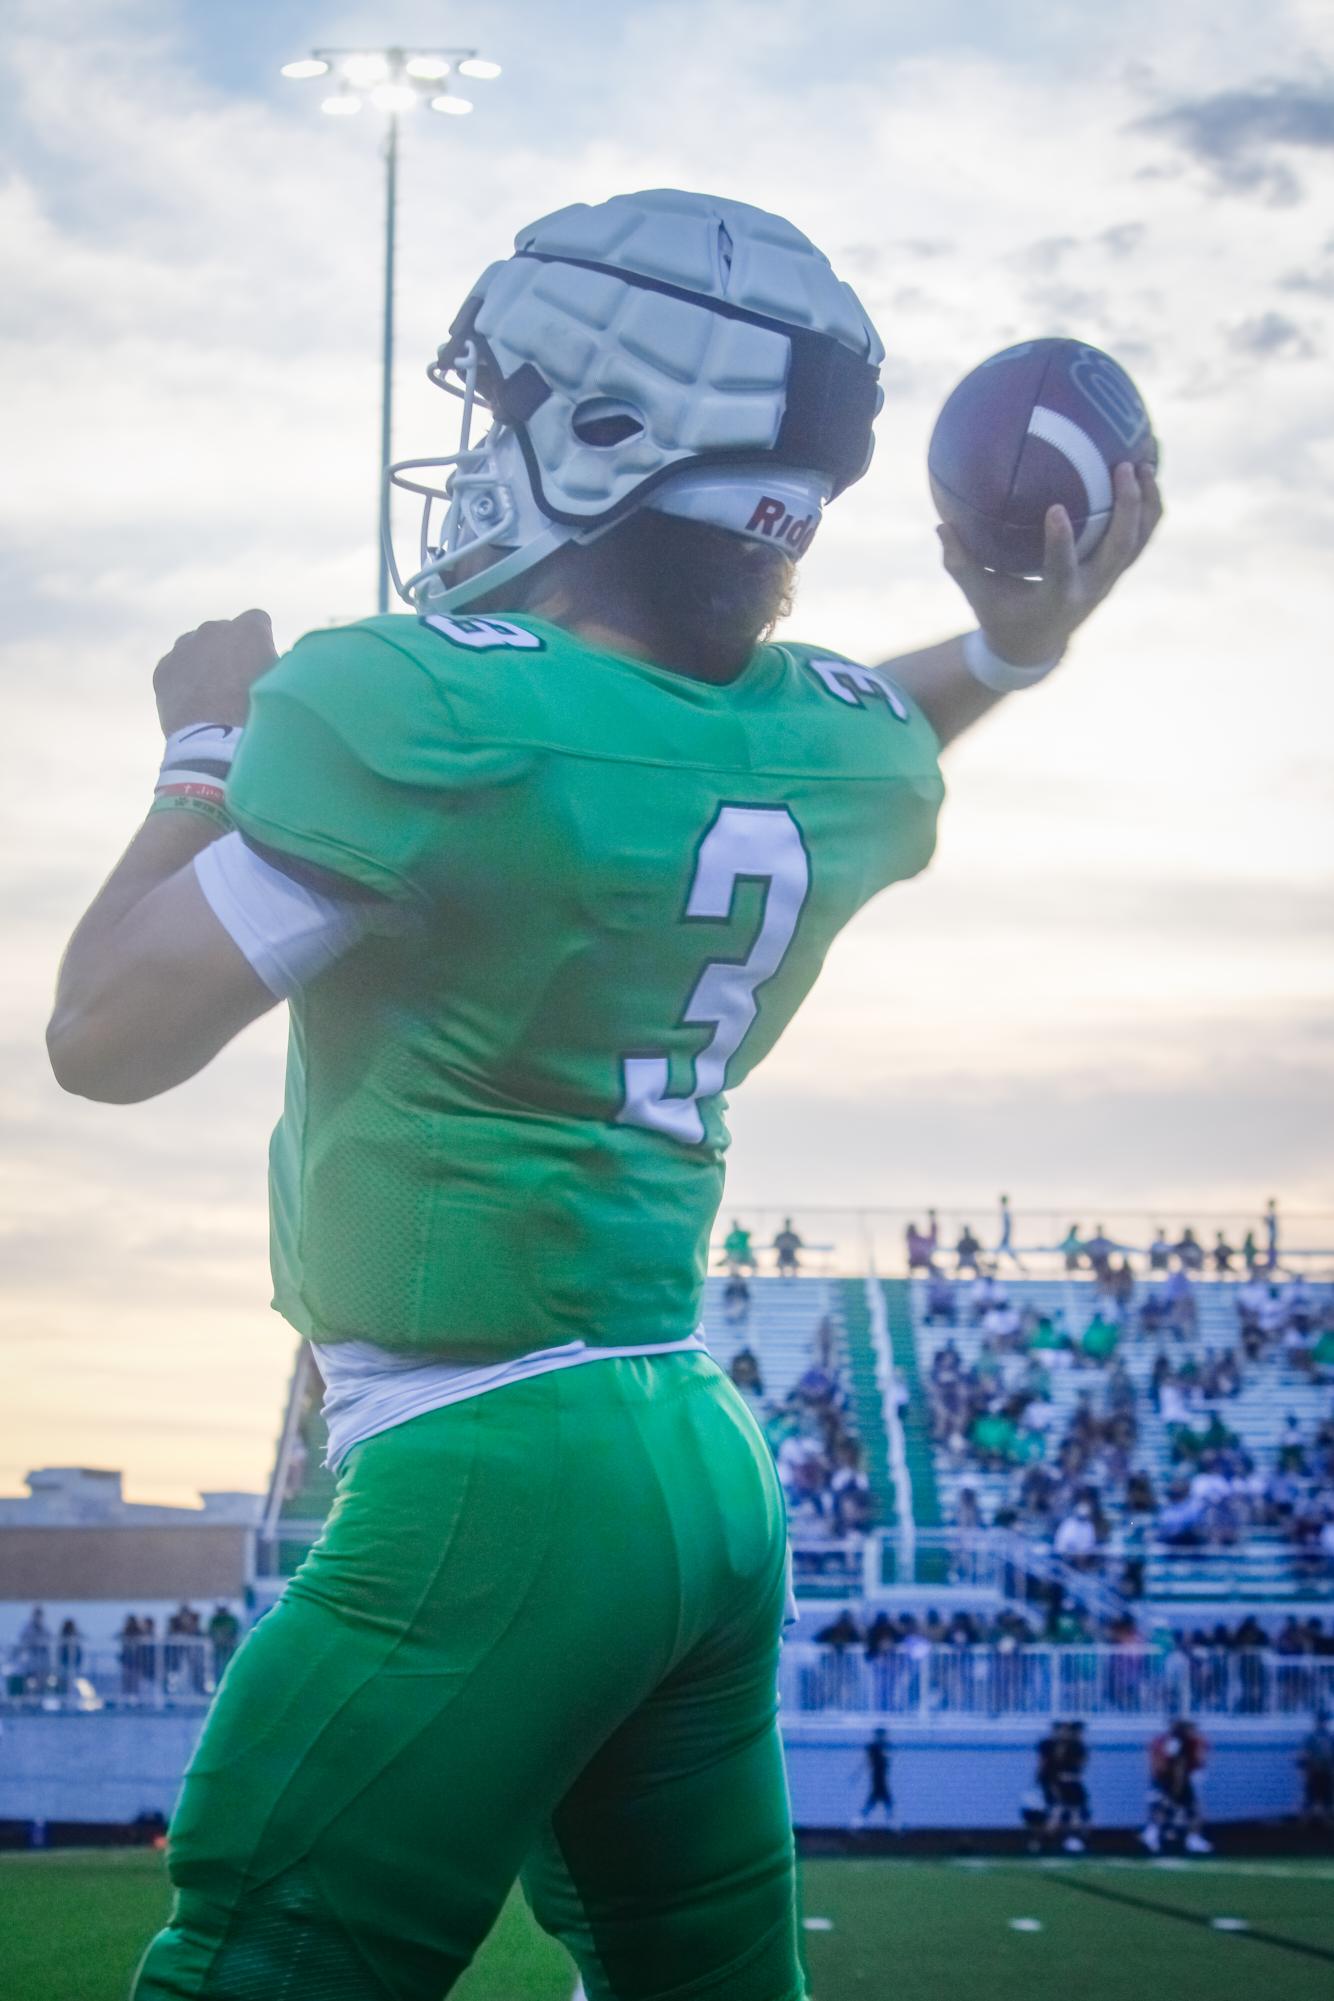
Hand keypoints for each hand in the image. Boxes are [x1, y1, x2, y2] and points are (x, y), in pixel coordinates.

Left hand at [153, 610, 277, 735]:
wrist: (217, 745)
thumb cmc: (259, 716)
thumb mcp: (282, 685)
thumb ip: (278, 663)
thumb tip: (277, 661)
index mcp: (249, 628)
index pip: (258, 621)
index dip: (261, 642)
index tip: (261, 662)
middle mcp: (214, 628)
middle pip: (224, 632)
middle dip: (230, 650)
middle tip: (236, 684)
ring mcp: (185, 646)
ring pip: (196, 647)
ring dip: (204, 662)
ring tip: (212, 695)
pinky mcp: (164, 667)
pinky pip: (176, 667)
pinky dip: (183, 680)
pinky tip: (194, 703)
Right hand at [938, 462, 1162, 667]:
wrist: (1037, 645)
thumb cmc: (1001, 614)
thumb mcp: (978, 594)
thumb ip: (960, 562)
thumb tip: (940, 524)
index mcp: (1055, 598)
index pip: (1062, 571)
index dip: (1061, 543)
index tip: (1055, 508)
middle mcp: (1090, 589)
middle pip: (1119, 550)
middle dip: (1126, 509)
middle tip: (1123, 467)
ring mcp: (1109, 580)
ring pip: (1139, 541)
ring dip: (1148, 502)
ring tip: (1147, 459)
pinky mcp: (1117, 570)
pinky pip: (1140, 535)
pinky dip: (1148, 504)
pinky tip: (1147, 468)